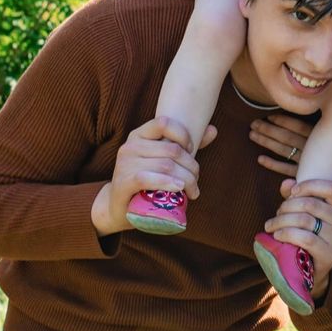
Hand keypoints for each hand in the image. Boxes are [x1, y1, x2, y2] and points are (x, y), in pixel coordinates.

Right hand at [91, 117, 216, 236]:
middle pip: (172, 150)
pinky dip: (167, 183)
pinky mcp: (123, 182)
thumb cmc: (144, 181)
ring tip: (192, 191)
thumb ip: (185, 145)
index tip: (191, 151)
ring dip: (186, 180)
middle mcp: (130, 146)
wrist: (118, 207)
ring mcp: (125, 164)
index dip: (183, 135)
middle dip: (191, 167)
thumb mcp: (162, 160)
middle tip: (196, 181)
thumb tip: (213, 129)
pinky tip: (179, 189)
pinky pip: (148, 178)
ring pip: (166, 165)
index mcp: (139, 135)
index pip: (164, 123)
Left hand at [249, 114, 313, 176]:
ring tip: (252, 135)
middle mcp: (313, 149)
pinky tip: (260, 159)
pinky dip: (273, 164)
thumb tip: (303, 111)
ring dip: (267, 142)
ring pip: (284, 150)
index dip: (283, 120)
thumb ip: (318, 126)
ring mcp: (308, 163)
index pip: (298, 126)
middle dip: (269, 129)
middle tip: (253, 124)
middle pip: (287, 137)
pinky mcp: (304, 175)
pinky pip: (285, 170)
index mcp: (320, 137)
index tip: (269, 116)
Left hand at [263, 179, 331, 300]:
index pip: (331, 188)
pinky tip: (277, 235)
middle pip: (310, 204)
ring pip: (304, 220)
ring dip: (281, 220)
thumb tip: (286, 184)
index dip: (309, 186)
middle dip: (287, 206)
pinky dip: (287, 234)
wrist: (312, 269)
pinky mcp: (330, 255)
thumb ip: (296, 195)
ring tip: (271, 225)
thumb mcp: (304, 212)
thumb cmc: (308, 234)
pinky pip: (305, 238)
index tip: (292, 192)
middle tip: (277, 213)